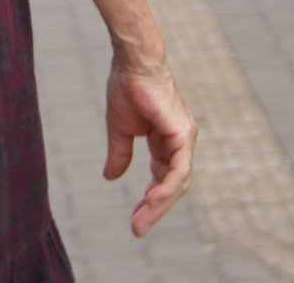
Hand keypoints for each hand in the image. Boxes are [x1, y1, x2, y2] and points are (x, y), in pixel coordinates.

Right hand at [104, 56, 195, 237]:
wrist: (132, 64)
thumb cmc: (127, 88)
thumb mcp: (120, 129)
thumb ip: (119, 154)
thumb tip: (110, 178)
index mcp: (166, 141)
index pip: (162, 177)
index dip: (149, 199)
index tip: (135, 218)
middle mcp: (179, 142)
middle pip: (172, 185)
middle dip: (153, 208)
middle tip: (136, 228)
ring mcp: (184, 139)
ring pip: (177, 182)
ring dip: (158, 204)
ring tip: (139, 222)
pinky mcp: (182, 135)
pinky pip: (178, 170)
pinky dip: (165, 188)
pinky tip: (150, 201)